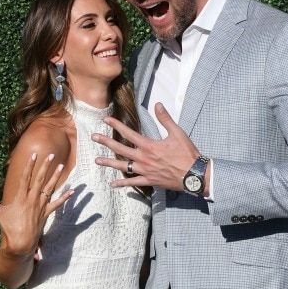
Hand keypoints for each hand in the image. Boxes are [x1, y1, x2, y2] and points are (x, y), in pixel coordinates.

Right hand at [0, 153, 73, 255]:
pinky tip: (72, 191)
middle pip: (40, 179)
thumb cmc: (9, 228)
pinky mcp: (46, 213)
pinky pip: (57, 204)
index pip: (26, 177)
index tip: (34, 155)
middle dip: (45, 166)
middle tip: (51, 155)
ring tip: (61, 166)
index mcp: (21, 197)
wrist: (21, 243)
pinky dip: (65, 197)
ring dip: (56, 177)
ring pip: (50, 188)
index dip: (30, 165)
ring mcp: (40, 206)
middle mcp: (32, 199)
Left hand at [92, 103, 206, 190]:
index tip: (106, 119)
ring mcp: (145, 171)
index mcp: (149, 145)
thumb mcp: (177, 133)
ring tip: (97, 160)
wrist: (193, 175)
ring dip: (109, 163)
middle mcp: (143, 158)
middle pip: (120, 149)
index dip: (116, 125)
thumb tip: (158, 105)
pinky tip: (113, 184)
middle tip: (93, 137)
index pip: (128, 133)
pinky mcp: (149, 181)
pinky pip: (132, 183)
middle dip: (106, 142)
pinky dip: (122, 184)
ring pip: (123, 166)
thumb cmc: (187, 154)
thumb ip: (165, 119)